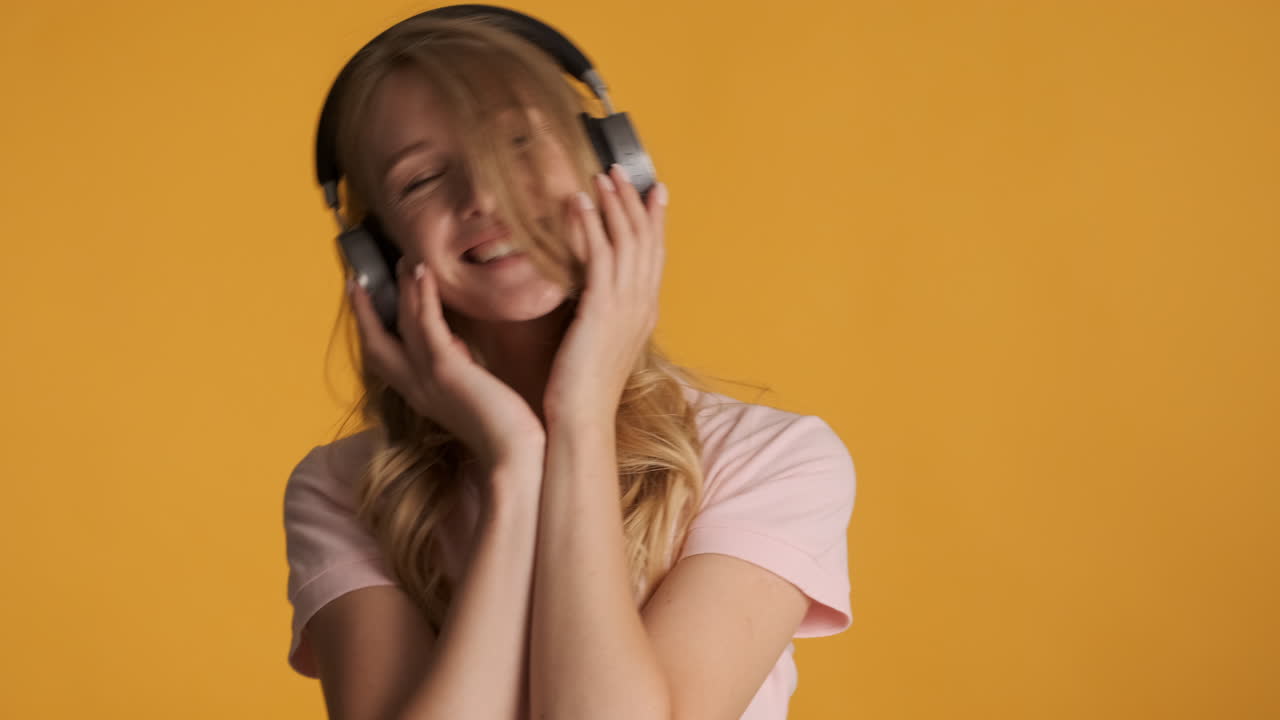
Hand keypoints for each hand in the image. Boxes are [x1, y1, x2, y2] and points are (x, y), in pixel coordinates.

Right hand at [347, 258, 545, 473]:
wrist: (512, 458)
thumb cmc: (504, 435)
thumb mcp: (473, 400)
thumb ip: (461, 377)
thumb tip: (461, 353)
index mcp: (421, 397)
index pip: (386, 360)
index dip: (370, 331)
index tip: (362, 306)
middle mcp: (416, 388)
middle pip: (375, 342)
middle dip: (365, 310)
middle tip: (357, 279)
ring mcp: (427, 378)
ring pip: (402, 325)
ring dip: (400, 290)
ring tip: (400, 261)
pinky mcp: (446, 370)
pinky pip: (426, 324)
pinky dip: (421, 296)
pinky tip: (421, 272)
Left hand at [542, 164, 668, 424]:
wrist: (581, 420)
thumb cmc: (582, 391)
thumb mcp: (597, 344)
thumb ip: (601, 316)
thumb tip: (591, 298)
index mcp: (644, 313)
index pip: (654, 256)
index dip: (654, 221)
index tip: (653, 191)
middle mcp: (641, 305)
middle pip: (645, 240)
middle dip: (634, 201)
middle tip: (622, 169)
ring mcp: (625, 306)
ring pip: (626, 241)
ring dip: (613, 203)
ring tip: (601, 175)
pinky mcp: (602, 309)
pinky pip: (599, 255)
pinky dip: (591, 224)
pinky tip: (578, 202)